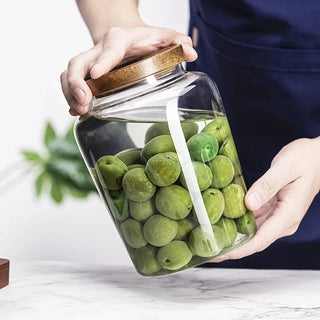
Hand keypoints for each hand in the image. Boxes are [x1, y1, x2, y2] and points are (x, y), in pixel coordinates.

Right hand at [60, 26, 196, 115]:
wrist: (123, 34)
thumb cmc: (143, 39)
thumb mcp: (163, 36)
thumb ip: (178, 42)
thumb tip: (191, 52)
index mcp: (120, 39)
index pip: (109, 48)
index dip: (102, 60)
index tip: (97, 74)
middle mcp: (99, 50)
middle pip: (78, 63)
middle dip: (76, 83)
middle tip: (84, 104)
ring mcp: (90, 63)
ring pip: (69, 74)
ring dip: (70, 94)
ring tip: (80, 112)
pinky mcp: (86, 75)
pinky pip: (71, 84)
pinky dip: (71, 98)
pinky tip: (77, 112)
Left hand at [212, 137, 319, 261]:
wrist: (316, 157)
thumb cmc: (305, 160)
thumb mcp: (285, 168)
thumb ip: (267, 186)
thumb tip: (249, 204)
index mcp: (288, 214)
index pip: (261, 239)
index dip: (240, 249)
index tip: (222, 254)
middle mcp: (284, 220)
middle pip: (255, 241)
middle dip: (233, 248)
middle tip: (210, 251)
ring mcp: (278, 216)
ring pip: (254, 233)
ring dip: (235, 239)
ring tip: (213, 240)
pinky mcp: (273, 210)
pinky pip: (255, 222)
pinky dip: (240, 225)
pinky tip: (225, 223)